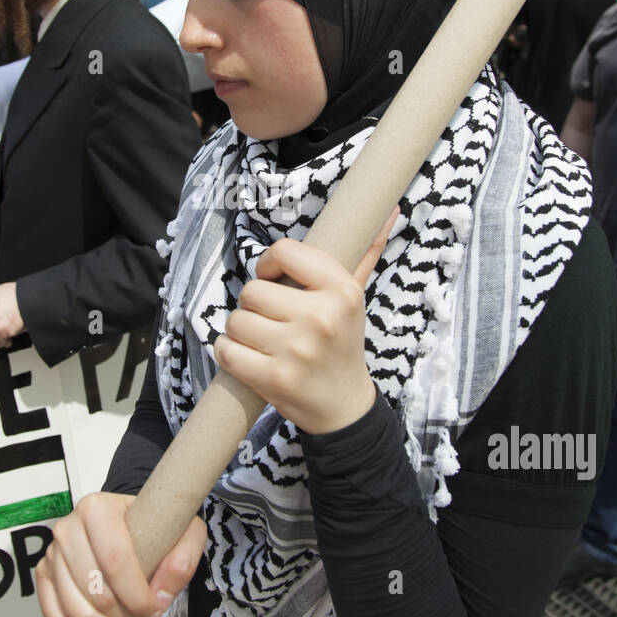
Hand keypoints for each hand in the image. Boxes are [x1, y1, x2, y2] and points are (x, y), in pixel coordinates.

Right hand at [37, 492, 206, 616]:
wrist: (124, 521)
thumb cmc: (149, 527)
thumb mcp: (179, 530)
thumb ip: (184, 555)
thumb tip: (166, 587)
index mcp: (97, 508)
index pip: (115, 560)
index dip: (137, 594)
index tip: (154, 606)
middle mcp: (68, 527)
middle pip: (96, 591)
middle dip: (124, 616)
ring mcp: (52, 552)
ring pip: (76, 610)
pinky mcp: (43, 573)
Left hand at [212, 207, 397, 434]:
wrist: (344, 407)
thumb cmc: (342, 344)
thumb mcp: (355, 297)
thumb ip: (366, 252)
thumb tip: (390, 209)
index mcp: (341, 291)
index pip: (284, 251)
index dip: (268, 264)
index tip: (273, 279)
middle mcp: (321, 317)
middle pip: (252, 291)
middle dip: (254, 306)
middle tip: (273, 321)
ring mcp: (297, 350)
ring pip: (236, 320)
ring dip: (241, 331)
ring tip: (264, 342)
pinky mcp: (274, 379)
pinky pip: (226, 349)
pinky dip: (229, 353)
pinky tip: (248, 358)